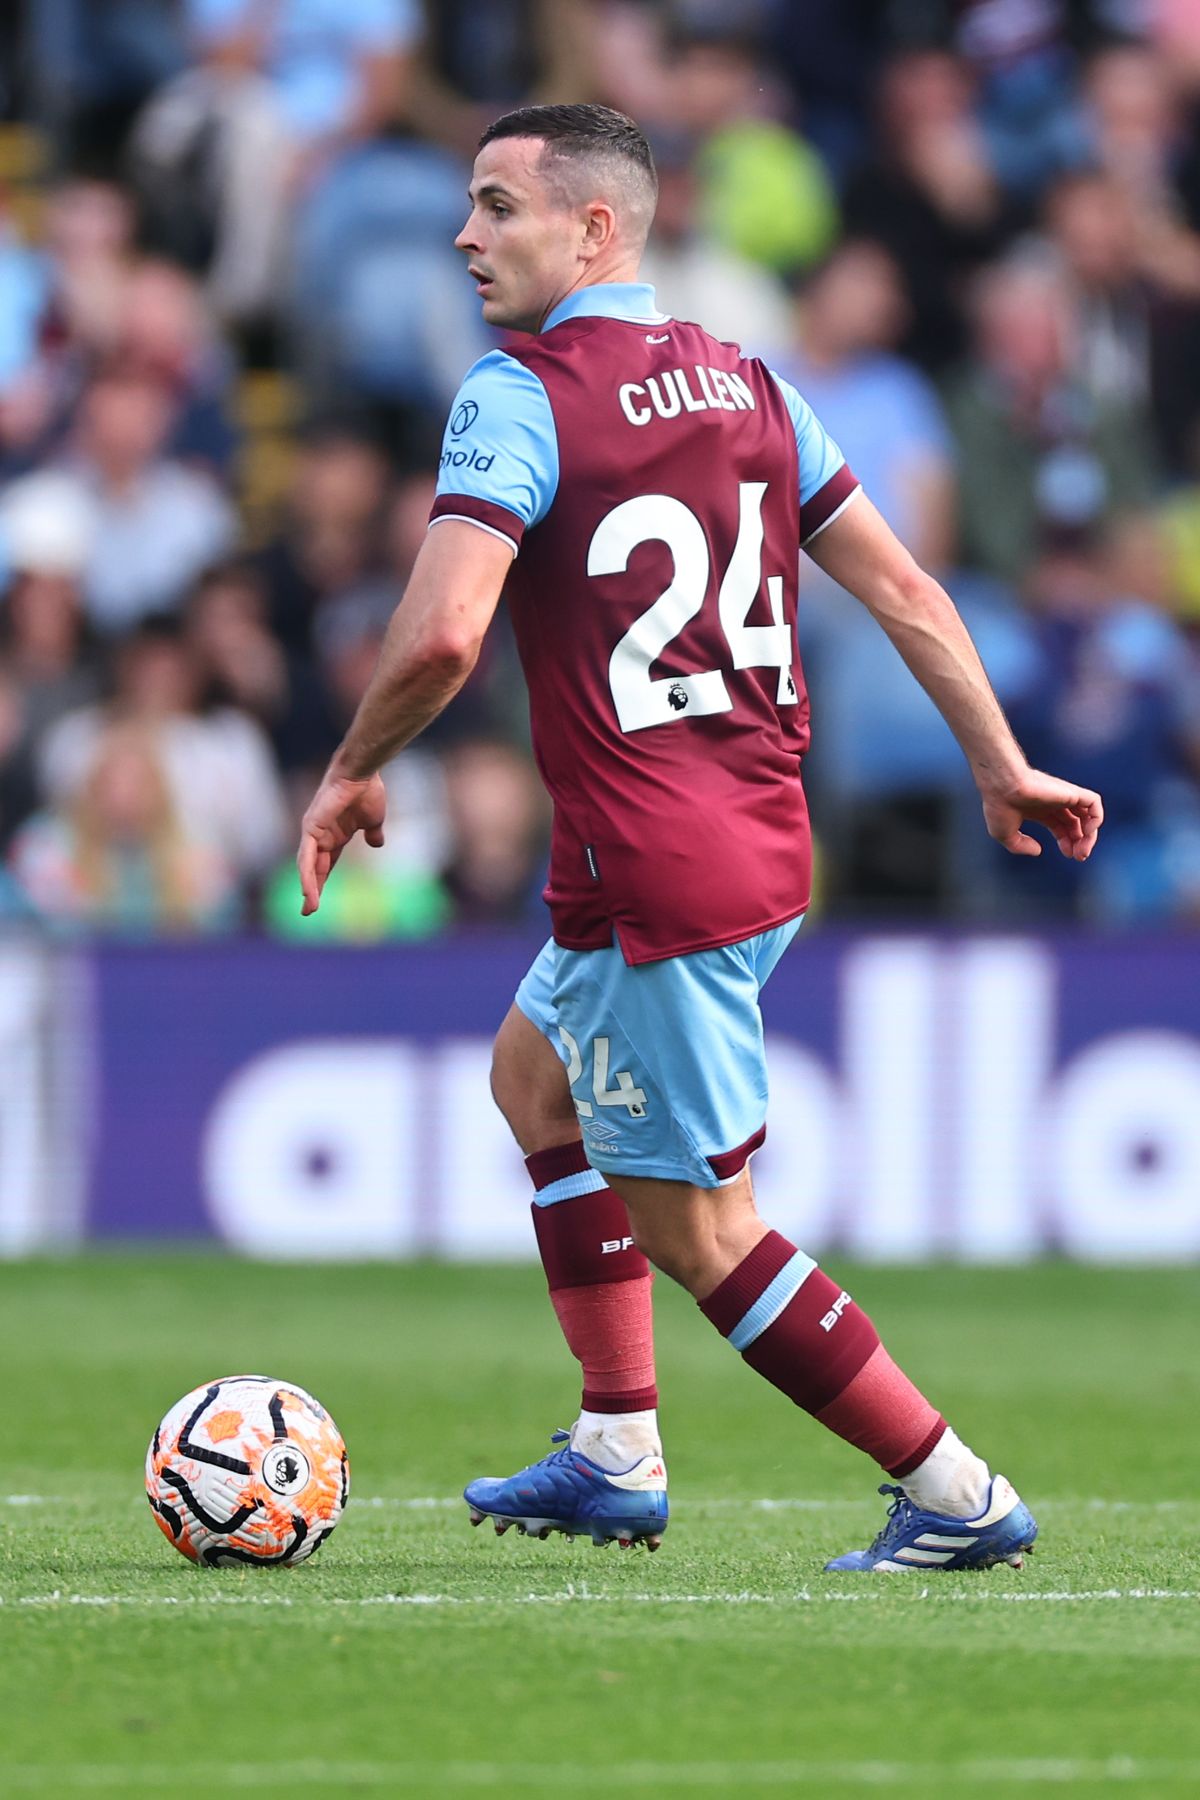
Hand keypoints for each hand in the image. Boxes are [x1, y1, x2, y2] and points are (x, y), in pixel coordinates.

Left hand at [297, 771, 386, 913]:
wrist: (362, 774)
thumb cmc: (367, 792)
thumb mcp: (373, 820)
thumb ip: (373, 833)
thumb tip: (377, 844)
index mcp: (334, 835)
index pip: (325, 864)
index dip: (322, 882)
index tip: (319, 901)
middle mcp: (320, 835)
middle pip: (314, 869)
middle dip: (311, 890)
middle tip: (308, 912)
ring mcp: (313, 832)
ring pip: (308, 866)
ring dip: (308, 888)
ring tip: (309, 909)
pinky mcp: (311, 828)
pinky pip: (307, 857)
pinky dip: (307, 875)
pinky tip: (307, 891)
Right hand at [981, 768, 1103, 861]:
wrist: (1002, 787)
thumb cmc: (999, 806)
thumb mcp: (1005, 835)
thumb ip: (1020, 846)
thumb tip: (1038, 851)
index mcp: (1039, 810)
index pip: (1061, 826)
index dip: (1067, 842)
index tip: (1069, 855)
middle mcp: (1053, 802)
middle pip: (1076, 823)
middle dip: (1080, 841)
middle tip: (1079, 856)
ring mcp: (1063, 796)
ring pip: (1087, 814)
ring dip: (1090, 834)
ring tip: (1083, 850)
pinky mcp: (1071, 792)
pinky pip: (1094, 803)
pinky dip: (1096, 817)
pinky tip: (1087, 832)